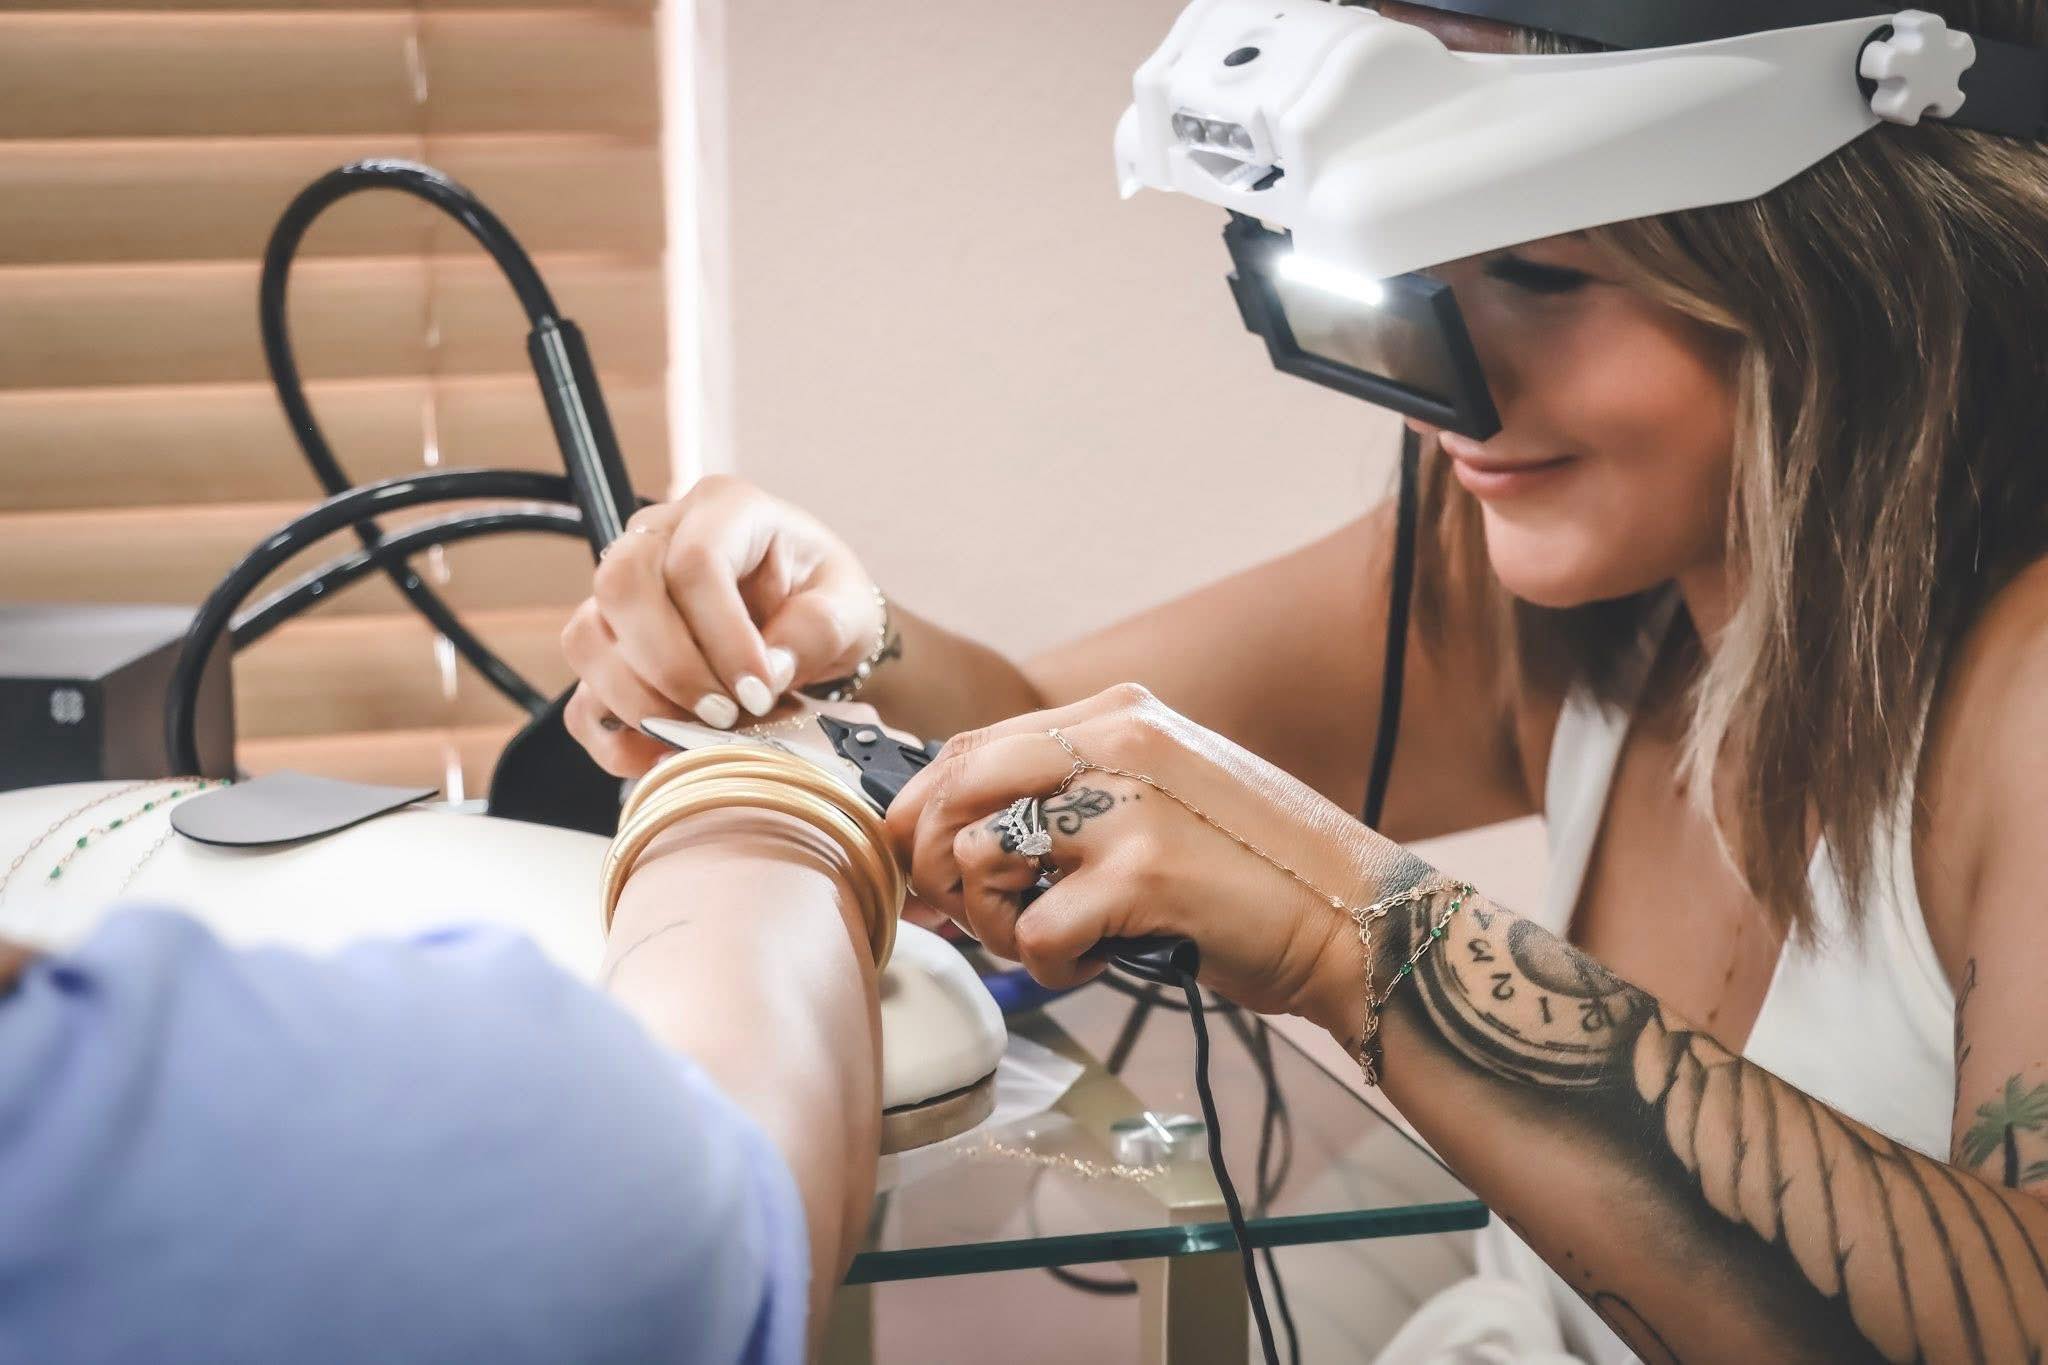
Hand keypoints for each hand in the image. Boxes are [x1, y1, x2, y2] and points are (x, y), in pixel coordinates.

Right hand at [561, 475, 885, 775]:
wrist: (810, 623)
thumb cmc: (825, 601)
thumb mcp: (848, 607)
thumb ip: (818, 630)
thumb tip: (768, 669)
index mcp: (726, 509)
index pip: (696, 561)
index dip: (722, 636)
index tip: (759, 691)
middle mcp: (659, 536)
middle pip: (621, 587)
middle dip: (671, 667)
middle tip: (725, 716)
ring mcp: (622, 591)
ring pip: (587, 638)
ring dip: (638, 700)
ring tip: (700, 734)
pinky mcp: (610, 648)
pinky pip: (581, 696)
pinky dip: (614, 736)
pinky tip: (665, 753)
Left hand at [884, 684, 1422, 1025]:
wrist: (1358, 919)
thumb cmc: (1252, 874)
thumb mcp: (1162, 798)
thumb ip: (1072, 798)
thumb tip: (952, 844)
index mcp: (1119, 713)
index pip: (971, 747)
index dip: (923, 812)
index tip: (920, 867)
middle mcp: (1118, 740)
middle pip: (956, 791)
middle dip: (938, 865)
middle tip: (968, 915)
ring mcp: (1128, 805)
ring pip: (981, 859)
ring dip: (995, 922)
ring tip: (1046, 940)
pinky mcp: (1142, 876)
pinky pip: (1032, 932)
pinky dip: (1050, 967)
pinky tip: (1094, 964)